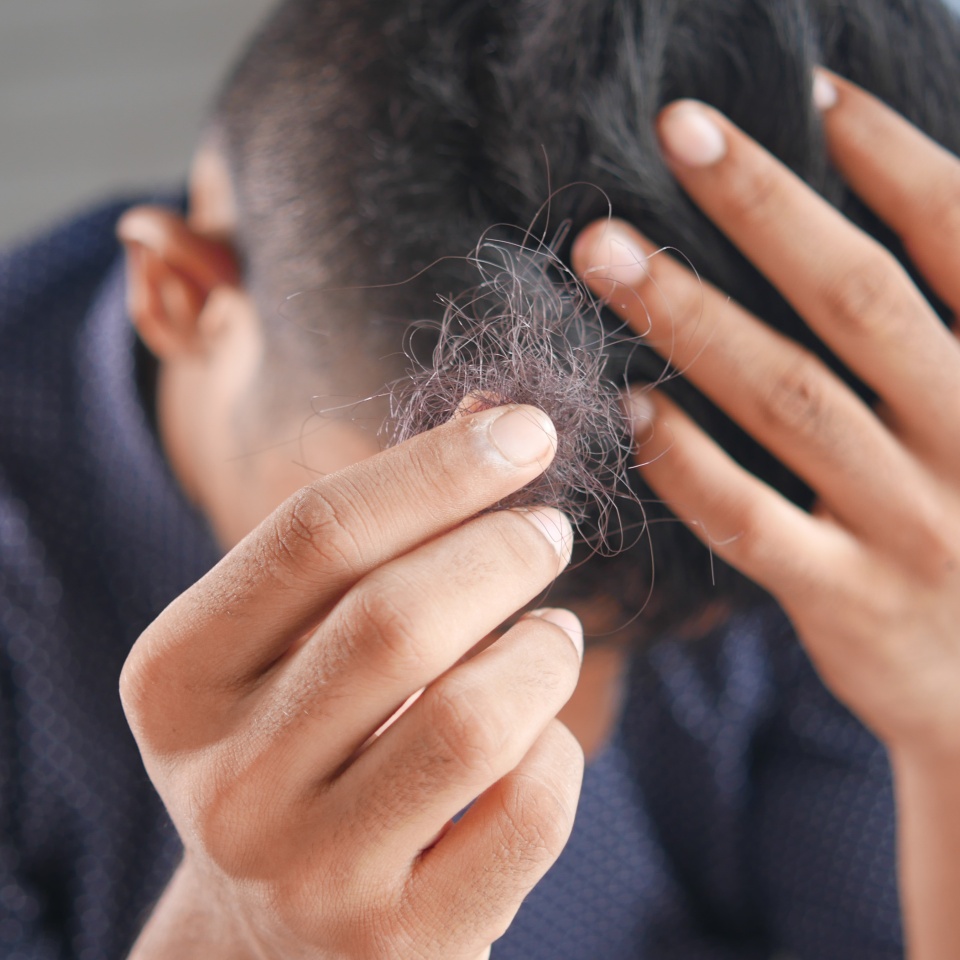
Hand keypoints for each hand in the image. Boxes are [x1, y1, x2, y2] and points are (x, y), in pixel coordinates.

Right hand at [121, 404, 583, 959]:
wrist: (277, 934)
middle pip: (396, 618)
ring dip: (545, 652)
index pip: (315, 533)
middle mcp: (226, 782)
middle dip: (503, 549)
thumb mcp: (297, 641)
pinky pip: (528, 813)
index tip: (527, 430)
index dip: (438, 468)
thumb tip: (496, 416)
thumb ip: (381, 531)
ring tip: (556, 633)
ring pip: (474, 721)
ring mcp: (310, 875)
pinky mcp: (401, 946)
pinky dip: (560, 751)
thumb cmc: (302, 744)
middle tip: (548, 530)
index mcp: (179, 677)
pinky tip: (541, 736)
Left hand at [574, 70, 959, 957]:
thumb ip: (954, 332)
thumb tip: (887, 225)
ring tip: (604, 252)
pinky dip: (689, 464)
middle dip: (764, 207)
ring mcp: (910, 523)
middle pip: (855, 301)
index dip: (893, 162)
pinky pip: (752, 522)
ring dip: (688, 317)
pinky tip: (629, 410)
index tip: (814, 94)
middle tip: (678, 133)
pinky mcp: (848, 598)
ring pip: (787, 398)